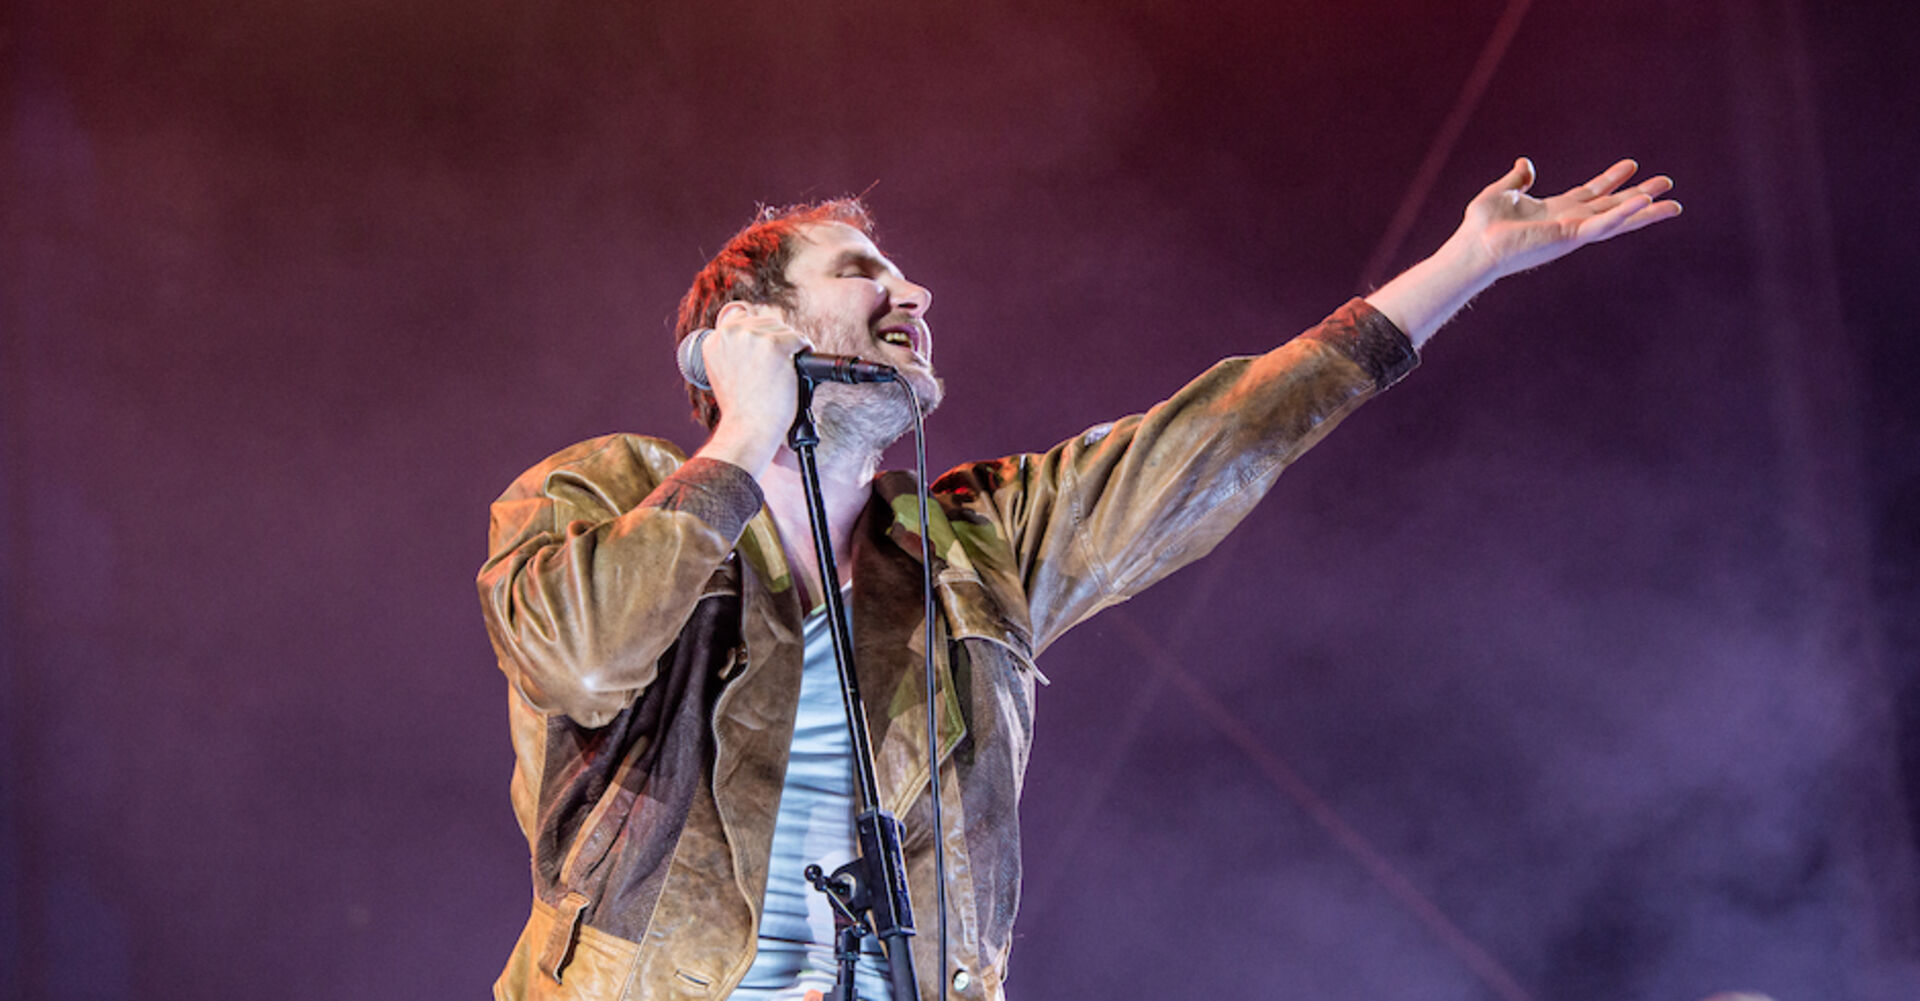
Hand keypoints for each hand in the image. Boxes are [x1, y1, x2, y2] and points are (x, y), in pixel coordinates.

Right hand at [694, 302, 812, 474]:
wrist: (747, 430)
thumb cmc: (742, 410)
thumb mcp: (725, 373)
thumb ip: (734, 350)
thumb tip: (757, 335)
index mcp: (714, 340)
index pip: (742, 317)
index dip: (758, 335)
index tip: (762, 354)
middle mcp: (730, 334)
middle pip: (766, 322)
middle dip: (776, 342)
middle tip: (774, 371)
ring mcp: (752, 338)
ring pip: (784, 330)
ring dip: (790, 349)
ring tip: (781, 374)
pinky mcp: (774, 346)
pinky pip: (799, 339)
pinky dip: (804, 351)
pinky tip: (796, 368)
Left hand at [1458, 157, 1680, 279]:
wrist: (1474, 246)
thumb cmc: (1482, 226)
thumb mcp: (1501, 192)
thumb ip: (1517, 180)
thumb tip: (1525, 164)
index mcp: (1555, 211)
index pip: (1591, 194)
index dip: (1611, 179)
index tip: (1631, 165)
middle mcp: (1569, 222)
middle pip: (1613, 206)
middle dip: (1640, 195)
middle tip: (1667, 183)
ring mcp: (1573, 231)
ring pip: (1617, 219)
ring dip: (1645, 210)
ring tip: (1672, 203)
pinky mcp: (1571, 237)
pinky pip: (1603, 225)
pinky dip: (1624, 214)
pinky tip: (1644, 203)